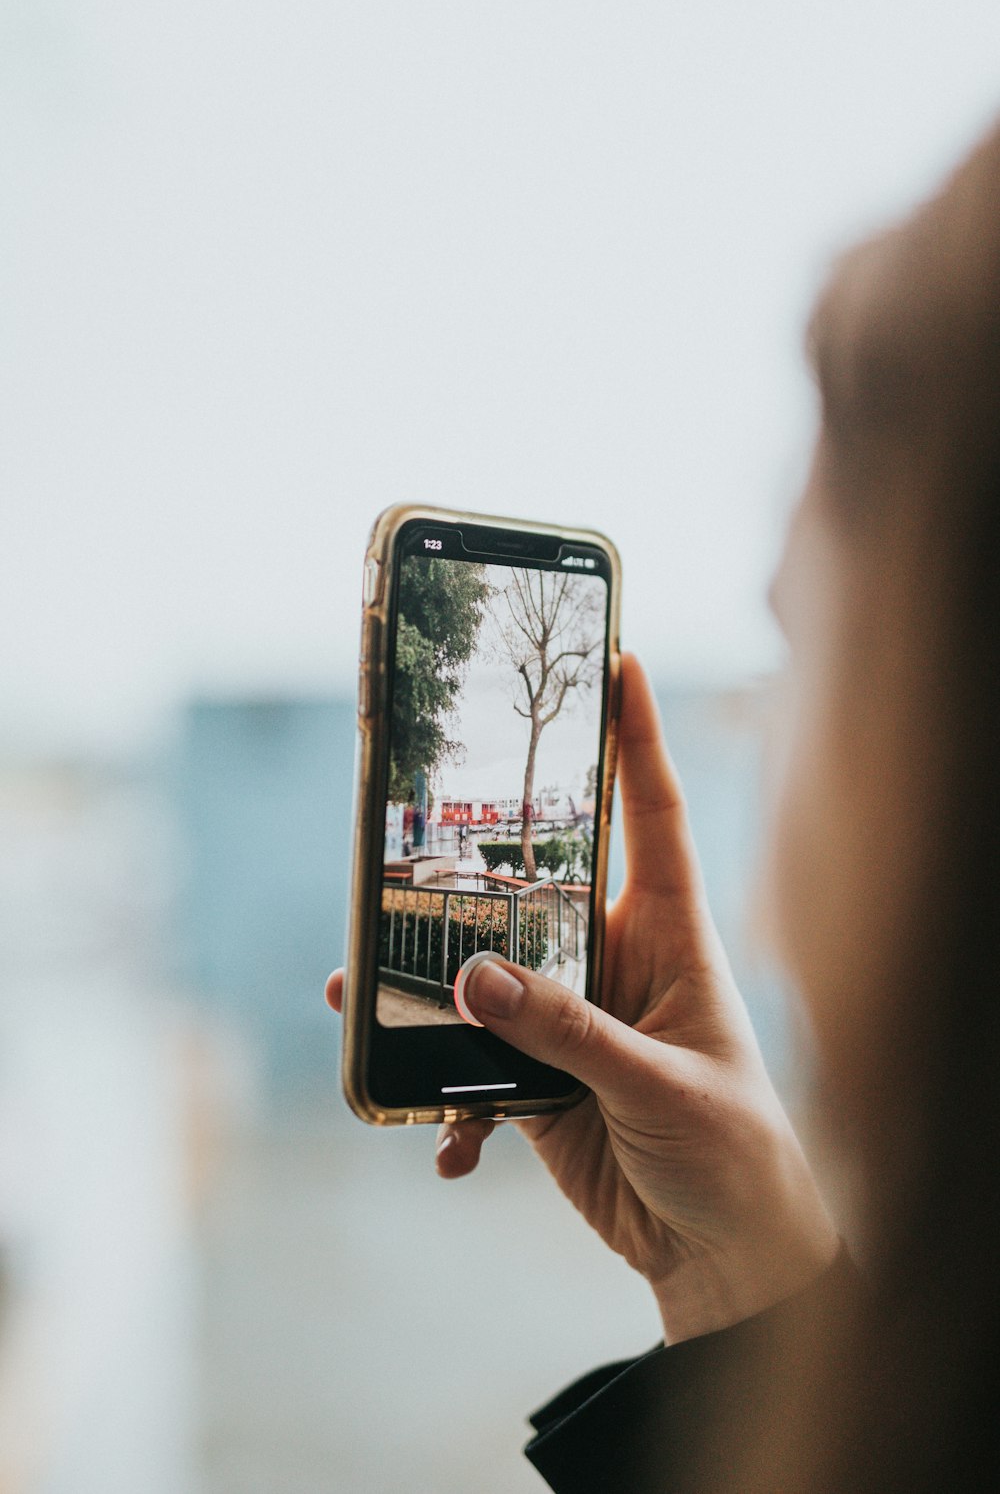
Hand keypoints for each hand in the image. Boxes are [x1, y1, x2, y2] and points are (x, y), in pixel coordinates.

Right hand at [326, 654, 837, 1342]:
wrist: (725, 1258)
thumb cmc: (732, 1154)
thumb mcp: (660, 1086)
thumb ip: (569, 1033)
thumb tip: (476, 979)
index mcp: (672, 936)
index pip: (655, 815)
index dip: (640, 735)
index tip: (621, 658)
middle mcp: (617, 961)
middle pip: (537, 884)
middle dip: (473, 860)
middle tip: (408, 829)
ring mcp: (574, 1020)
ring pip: (485, 975)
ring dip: (426, 988)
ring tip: (358, 991)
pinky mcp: (542, 1082)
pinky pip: (474, 1069)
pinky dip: (446, 1101)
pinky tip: (446, 1144)